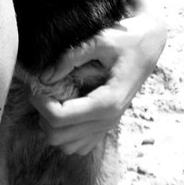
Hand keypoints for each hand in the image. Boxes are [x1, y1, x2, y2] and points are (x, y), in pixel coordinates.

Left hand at [31, 10, 166, 155]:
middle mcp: (109, 120)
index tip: (35, 85)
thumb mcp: (99, 40)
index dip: (40, 103)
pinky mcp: (105, 125)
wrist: (148, 44)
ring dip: (50, 124)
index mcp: (108, 102)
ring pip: (65, 144)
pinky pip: (77, 144)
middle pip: (58, 135)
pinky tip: (62, 107)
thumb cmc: (125, 40)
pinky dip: (63, 131)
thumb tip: (44, 76)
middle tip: (40, 90)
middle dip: (42, 113)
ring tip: (50, 98)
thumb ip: (70, 57)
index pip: (60, 118)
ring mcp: (107, 125)